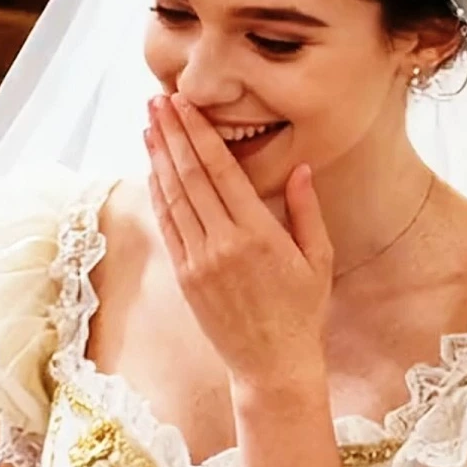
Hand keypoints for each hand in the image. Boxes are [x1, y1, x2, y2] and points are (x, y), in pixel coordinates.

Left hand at [145, 94, 333, 385]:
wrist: (272, 366)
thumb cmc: (302, 312)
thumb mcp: (318, 259)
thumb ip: (306, 210)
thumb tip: (301, 167)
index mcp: (257, 234)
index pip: (220, 170)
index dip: (198, 133)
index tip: (183, 105)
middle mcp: (222, 243)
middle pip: (189, 176)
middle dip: (171, 134)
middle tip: (157, 100)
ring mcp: (198, 260)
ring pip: (172, 197)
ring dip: (158, 157)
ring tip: (149, 124)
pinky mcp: (185, 276)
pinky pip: (168, 225)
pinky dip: (158, 193)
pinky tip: (153, 169)